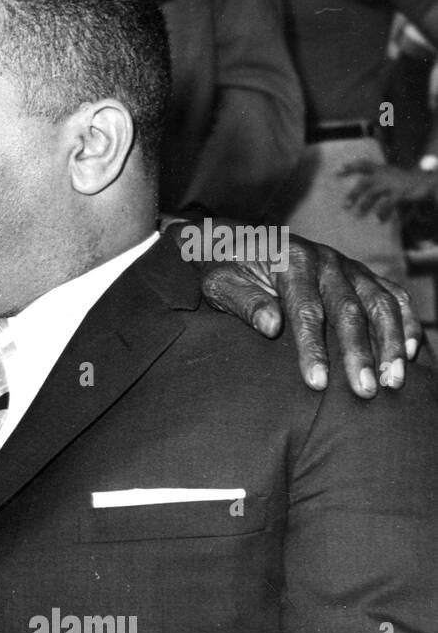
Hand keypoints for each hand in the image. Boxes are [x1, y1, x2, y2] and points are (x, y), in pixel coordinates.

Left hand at [165, 220, 419, 398]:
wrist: (238, 240)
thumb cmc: (226, 268)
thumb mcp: (221, 283)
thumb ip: (245, 302)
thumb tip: (272, 326)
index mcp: (290, 260)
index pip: (306, 310)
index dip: (313, 348)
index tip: (318, 382)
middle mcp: (326, 260)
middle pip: (350, 310)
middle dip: (359, 353)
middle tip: (364, 391)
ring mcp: (347, 266)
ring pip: (379, 303)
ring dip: (390, 343)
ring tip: (392, 380)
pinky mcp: (360, 275)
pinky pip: (391, 296)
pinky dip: (405, 322)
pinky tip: (411, 352)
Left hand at [341, 161, 437, 219]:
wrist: (426, 180)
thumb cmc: (403, 180)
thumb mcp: (388, 176)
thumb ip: (375, 181)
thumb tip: (358, 195)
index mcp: (381, 170)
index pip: (364, 165)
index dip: (351, 167)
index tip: (336, 172)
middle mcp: (384, 175)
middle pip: (364, 183)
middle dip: (353, 193)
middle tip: (345, 205)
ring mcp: (392, 184)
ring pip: (372, 194)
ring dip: (364, 205)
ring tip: (357, 215)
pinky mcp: (400, 192)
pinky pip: (388, 203)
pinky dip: (382, 212)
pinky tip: (379, 220)